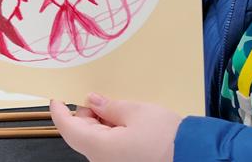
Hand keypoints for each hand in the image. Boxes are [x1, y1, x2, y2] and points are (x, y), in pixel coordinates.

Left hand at [50, 94, 181, 161]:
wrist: (195, 156)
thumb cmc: (167, 137)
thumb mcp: (136, 111)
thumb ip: (109, 106)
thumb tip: (93, 101)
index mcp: (99, 147)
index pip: (67, 128)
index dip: (59, 111)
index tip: (56, 98)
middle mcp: (102, 161)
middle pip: (82, 134)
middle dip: (87, 114)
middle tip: (101, 96)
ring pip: (97, 141)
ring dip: (102, 123)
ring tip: (119, 108)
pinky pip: (110, 148)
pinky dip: (112, 133)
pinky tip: (126, 121)